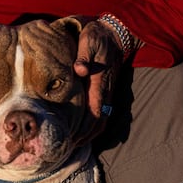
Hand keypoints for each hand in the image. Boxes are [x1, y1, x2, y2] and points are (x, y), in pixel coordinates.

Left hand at [73, 19, 123, 141]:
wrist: (115, 34)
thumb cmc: (97, 37)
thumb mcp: (89, 40)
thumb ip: (84, 55)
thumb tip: (79, 69)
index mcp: (99, 83)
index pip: (94, 113)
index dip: (83, 129)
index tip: (69, 139)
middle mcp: (104, 93)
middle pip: (98, 124)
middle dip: (84, 138)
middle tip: (67, 148)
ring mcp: (106, 94)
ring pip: (101, 121)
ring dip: (89, 135)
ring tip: (73, 145)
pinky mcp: (105, 93)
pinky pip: (101, 115)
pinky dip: (92, 127)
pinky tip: (81, 133)